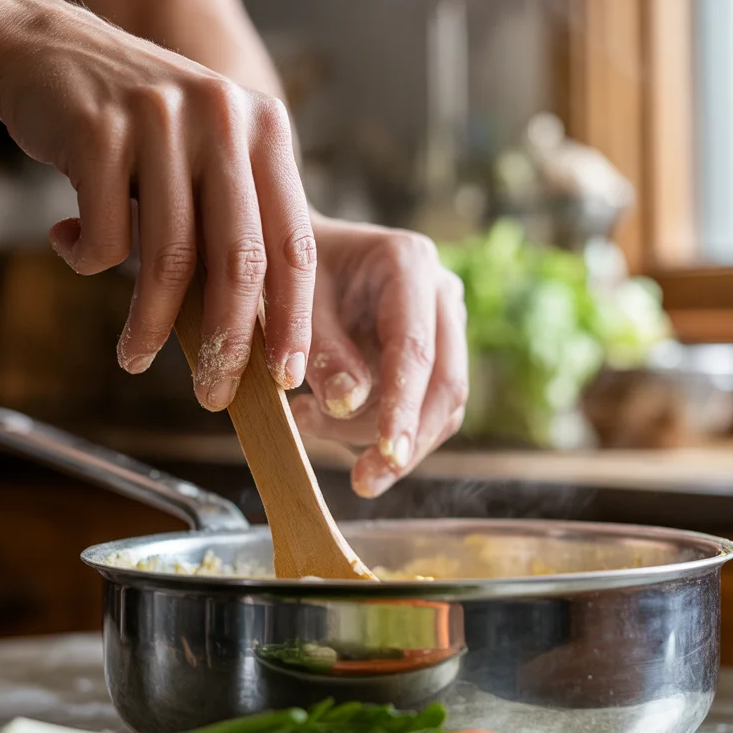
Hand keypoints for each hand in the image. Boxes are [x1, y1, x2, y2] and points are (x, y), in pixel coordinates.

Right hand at [0, 3, 314, 408]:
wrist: (44, 51)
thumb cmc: (134, 133)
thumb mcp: (201, 160)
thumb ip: (233, 226)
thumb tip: (249, 340)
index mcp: (264, 129)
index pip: (294, 242)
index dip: (293, 318)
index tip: (286, 376)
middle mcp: (224, 116)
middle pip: (239, 259)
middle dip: (229, 342)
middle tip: (214, 395)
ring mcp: (162, 118)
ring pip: (171, 258)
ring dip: (151, 324)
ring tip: (134, 357)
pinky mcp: (100, 130)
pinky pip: (107, 238)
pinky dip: (91, 261)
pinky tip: (72, 246)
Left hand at [291, 214, 468, 496]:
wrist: (289, 252)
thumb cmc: (286, 270)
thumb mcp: (290, 302)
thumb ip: (320, 350)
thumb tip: (349, 403)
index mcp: (407, 261)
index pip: (416, 348)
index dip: (403, 407)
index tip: (387, 454)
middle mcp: (439, 291)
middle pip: (446, 384)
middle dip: (406, 440)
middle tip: (364, 481)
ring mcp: (442, 324)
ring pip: (439, 407)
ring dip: (381, 439)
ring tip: (307, 420)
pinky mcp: (433, 355)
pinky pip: (423, 410)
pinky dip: (377, 432)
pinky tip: (318, 419)